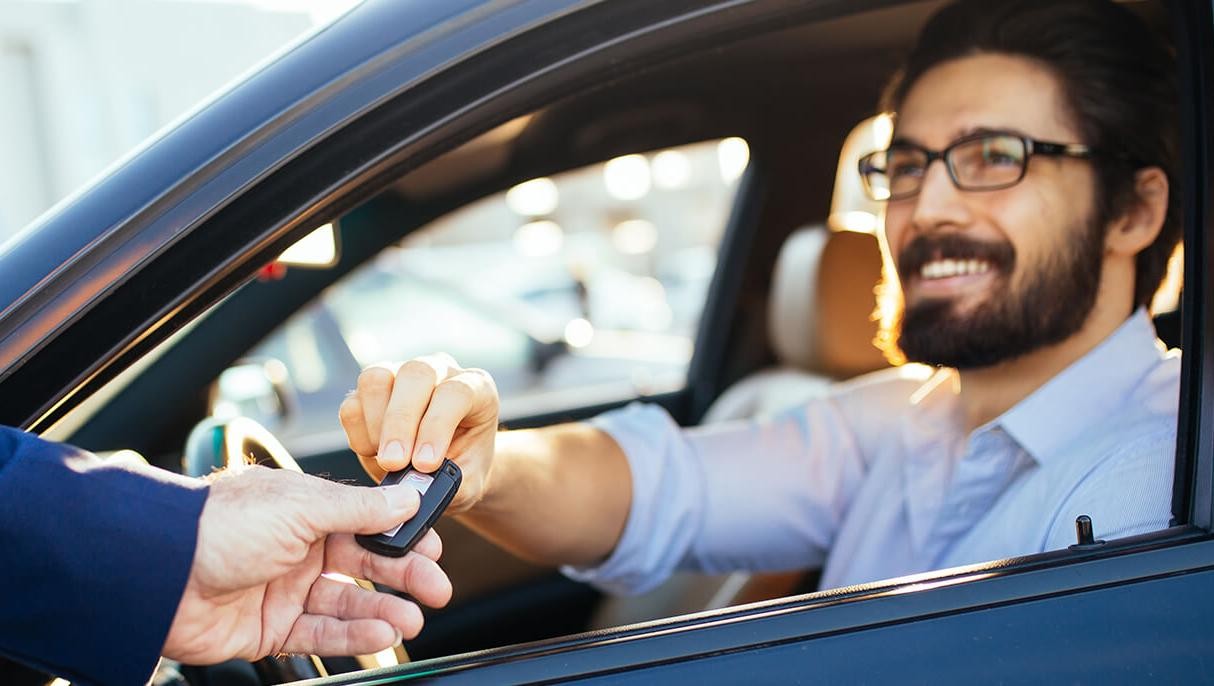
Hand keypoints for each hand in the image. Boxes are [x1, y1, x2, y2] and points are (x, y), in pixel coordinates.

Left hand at [162, 465, 451, 663]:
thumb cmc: (219, 526)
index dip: (401, 533)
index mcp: (304, 508)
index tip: (433, 545)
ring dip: (383, 610)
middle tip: (437, 588)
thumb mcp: (300, 506)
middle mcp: (296, 546)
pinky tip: (381, 633)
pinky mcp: (270, 628)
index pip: (366, 520)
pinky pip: (321, 634)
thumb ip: (359, 508)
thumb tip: (406, 496)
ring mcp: (283, 589)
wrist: (156, 575)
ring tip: (411, 619)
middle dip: (404, 575)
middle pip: (363, 563)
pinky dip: (354, 636)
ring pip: (347, 602)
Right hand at [338, 354, 499, 512]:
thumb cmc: (465, 470)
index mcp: (476, 388)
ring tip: (388, 461)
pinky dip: (358, 434)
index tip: (425, 464)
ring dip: (376, 425)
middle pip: (415, 374)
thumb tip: (415, 486)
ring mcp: (401, 375)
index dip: (436, 427)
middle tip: (394, 464)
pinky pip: (352, 403)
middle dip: (400, 423)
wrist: (449, 469)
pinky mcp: (370, 392)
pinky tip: (374, 454)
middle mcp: (439, 371)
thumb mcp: (468, 482)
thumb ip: (449, 483)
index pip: (455, 393)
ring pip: (376, 379)